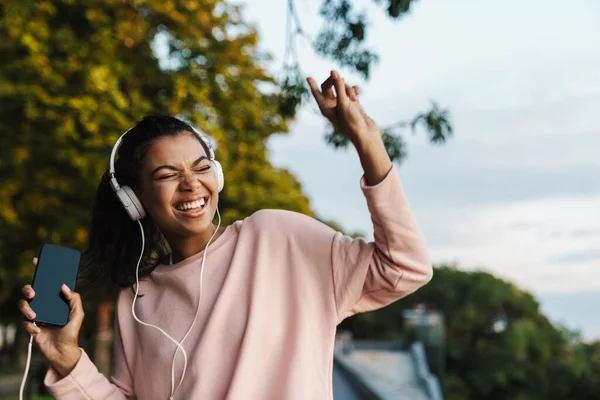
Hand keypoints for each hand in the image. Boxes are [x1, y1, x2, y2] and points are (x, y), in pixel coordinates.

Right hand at [19, 257, 83, 376]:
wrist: (63, 352)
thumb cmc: (71, 332)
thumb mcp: (78, 314)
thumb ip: (74, 300)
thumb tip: (64, 286)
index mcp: (55, 300)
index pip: (47, 283)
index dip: (42, 271)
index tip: (37, 260)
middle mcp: (44, 305)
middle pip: (30, 291)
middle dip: (29, 289)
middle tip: (34, 293)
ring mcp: (36, 315)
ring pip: (23, 305)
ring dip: (27, 308)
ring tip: (35, 315)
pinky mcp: (31, 327)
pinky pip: (25, 323)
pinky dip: (30, 326)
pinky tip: (39, 330)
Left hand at [307, 70, 378, 147]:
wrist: (366, 134)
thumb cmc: (351, 122)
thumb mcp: (343, 103)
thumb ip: (338, 87)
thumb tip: (333, 72)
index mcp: (325, 108)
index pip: (317, 93)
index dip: (312, 85)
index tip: (308, 77)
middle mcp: (332, 106)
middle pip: (329, 86)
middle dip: (335, 82)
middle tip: (340, 78)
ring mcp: (343, 104)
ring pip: (342, 87)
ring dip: (348, 89)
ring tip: (354, 98)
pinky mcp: (353, 104)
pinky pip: (351, 91)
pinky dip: (354, 90)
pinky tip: (357, 93)